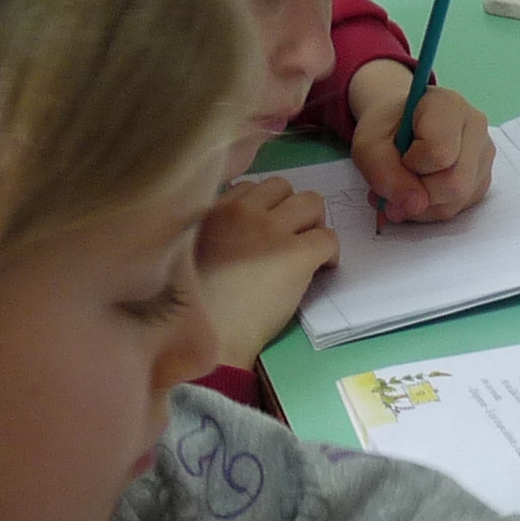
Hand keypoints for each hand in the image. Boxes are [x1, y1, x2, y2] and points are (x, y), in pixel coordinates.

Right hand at [195, 178, 338, 367]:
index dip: (263, 207)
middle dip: (290, 208)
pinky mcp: (296, 254)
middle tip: (290, 236)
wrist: (210, 334)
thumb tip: (238, 232)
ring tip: (308, 250)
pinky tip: (322, 269)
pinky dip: (330, 252)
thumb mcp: (189, 252)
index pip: (250, 186)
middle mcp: (243, 211)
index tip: (264, 230)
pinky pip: (327, 237)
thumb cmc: (196, 304)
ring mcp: (271, 230)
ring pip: (312, 202)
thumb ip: (213, 232)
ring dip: (314, 223)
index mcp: (213, 209)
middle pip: (282, 186)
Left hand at [348, 60, 494, 223]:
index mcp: (448, 105)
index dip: (411, 165)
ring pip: (458, 200)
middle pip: (455, 183)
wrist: (401, 123)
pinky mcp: (482, 178)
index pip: (439, 152)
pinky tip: (420, 190)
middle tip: (396, 183)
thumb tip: (414, 205)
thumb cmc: (387, 127)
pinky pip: (460, 206)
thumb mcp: (368, 145)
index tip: (400, 155)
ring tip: (403, 188)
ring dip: (423, 206)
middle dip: (419, 194)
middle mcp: (475, 127)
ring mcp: (483, 155)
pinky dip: (433, 208)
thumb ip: (383, 173)